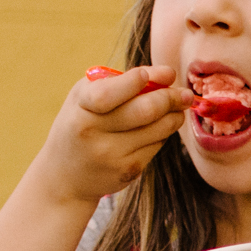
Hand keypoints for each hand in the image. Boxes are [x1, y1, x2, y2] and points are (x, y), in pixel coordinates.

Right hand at [33, 64, 196, 204]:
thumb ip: (119, 81)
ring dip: (174, 116)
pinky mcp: (128, 170)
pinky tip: (157, 128)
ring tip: (179, 107)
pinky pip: (157, 145)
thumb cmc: (81, 123)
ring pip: (158, 129)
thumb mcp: (86, 98)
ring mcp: (111, 155)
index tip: (161, 74)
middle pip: (145, 110)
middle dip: (172, 98)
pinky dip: (163, 133)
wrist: (65, 176)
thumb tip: (167, 75)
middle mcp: (93, 133)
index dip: (134, 82)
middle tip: (185, 93)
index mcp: (80, 108)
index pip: (108, 94)